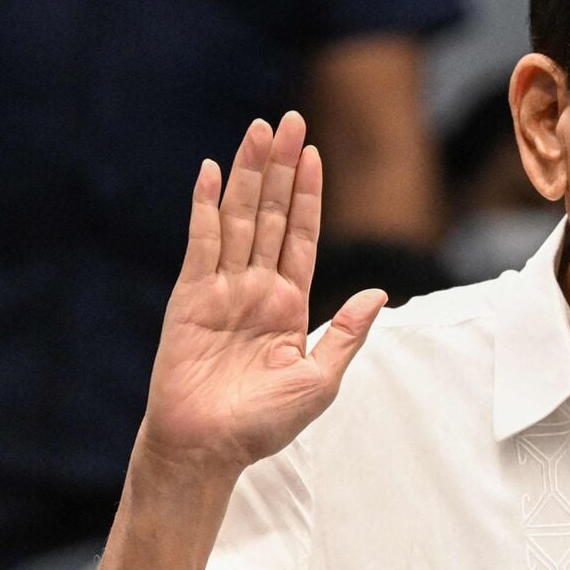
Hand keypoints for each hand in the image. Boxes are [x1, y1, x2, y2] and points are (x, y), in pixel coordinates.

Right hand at [137, 111, 385, 477]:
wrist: (209, 450)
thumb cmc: (263, 424)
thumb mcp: (320, 379)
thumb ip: (347, 334)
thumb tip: (379, 294)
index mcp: (288, 304)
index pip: (300, 236)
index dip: (307, 194)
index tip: (314, 153)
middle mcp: (255, 289)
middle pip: (270, 214)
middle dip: (280, 167)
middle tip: (289, 120)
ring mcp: (221, 289)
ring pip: (238, 219)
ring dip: (247, 173)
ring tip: (258, 130)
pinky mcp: (190, 298)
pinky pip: (200, 244)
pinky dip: (204, 207)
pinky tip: (210, 172)